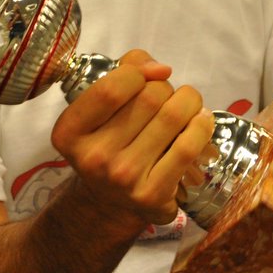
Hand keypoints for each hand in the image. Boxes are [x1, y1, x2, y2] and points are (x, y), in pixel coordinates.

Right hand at [50, 49, 215, 229]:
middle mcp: (92, 157)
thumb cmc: (111, 142)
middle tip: (166, 97)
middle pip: (148, 97)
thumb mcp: (100, 108)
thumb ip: (125, 71)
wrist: (112, 204)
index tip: (148, 75)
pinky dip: (202, 126)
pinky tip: (201, 122)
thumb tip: (160, 69)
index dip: (138, 72)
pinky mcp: (152, 194)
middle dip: (165, 88)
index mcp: (70, 131)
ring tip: (188, 106)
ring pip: (172, 116)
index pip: (111, 89)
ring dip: (189, 102)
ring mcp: (123, 177)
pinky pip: (187, 146)